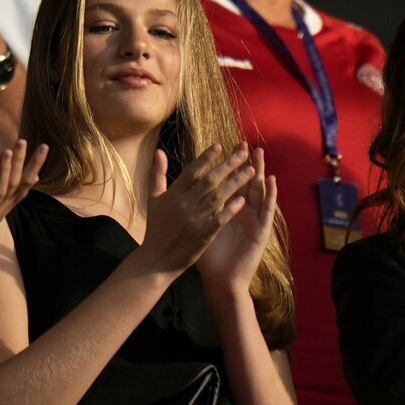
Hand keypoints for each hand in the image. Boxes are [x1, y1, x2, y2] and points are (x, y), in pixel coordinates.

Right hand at [141, 143, 254, 276]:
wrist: (156, 259)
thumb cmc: (156, 227)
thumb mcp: (153, 198)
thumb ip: (158, 173)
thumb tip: (160, 151)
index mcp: (173, 194)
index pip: (192, 171)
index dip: (206, 158)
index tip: (220, 146)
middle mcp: (184, 204)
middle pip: (209, 180)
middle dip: (228, 165)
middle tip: (243, 153)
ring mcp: (194, 219)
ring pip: (218, 196)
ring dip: (235, 183)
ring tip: (251, 171)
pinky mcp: (202, 235)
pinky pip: (219, 218)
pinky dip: (231, 209)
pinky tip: (243, 199)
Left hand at [198, 147, 277, 294]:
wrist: (222, 281)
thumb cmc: (210, 257)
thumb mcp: (199, 229)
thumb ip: (192, 211)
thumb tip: (180, 196)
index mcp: (226, 212)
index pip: (227, 184)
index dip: (225, 167)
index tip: (222, 147)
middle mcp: (242, 214)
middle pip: (244, 184)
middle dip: (244, 164)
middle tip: (244, 145)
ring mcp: (253, 221)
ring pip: (258, 193)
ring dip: (260, 174)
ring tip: (259, 157)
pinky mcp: (261, 232)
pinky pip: (267, 211)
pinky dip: (270, 196)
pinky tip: (271, 182)